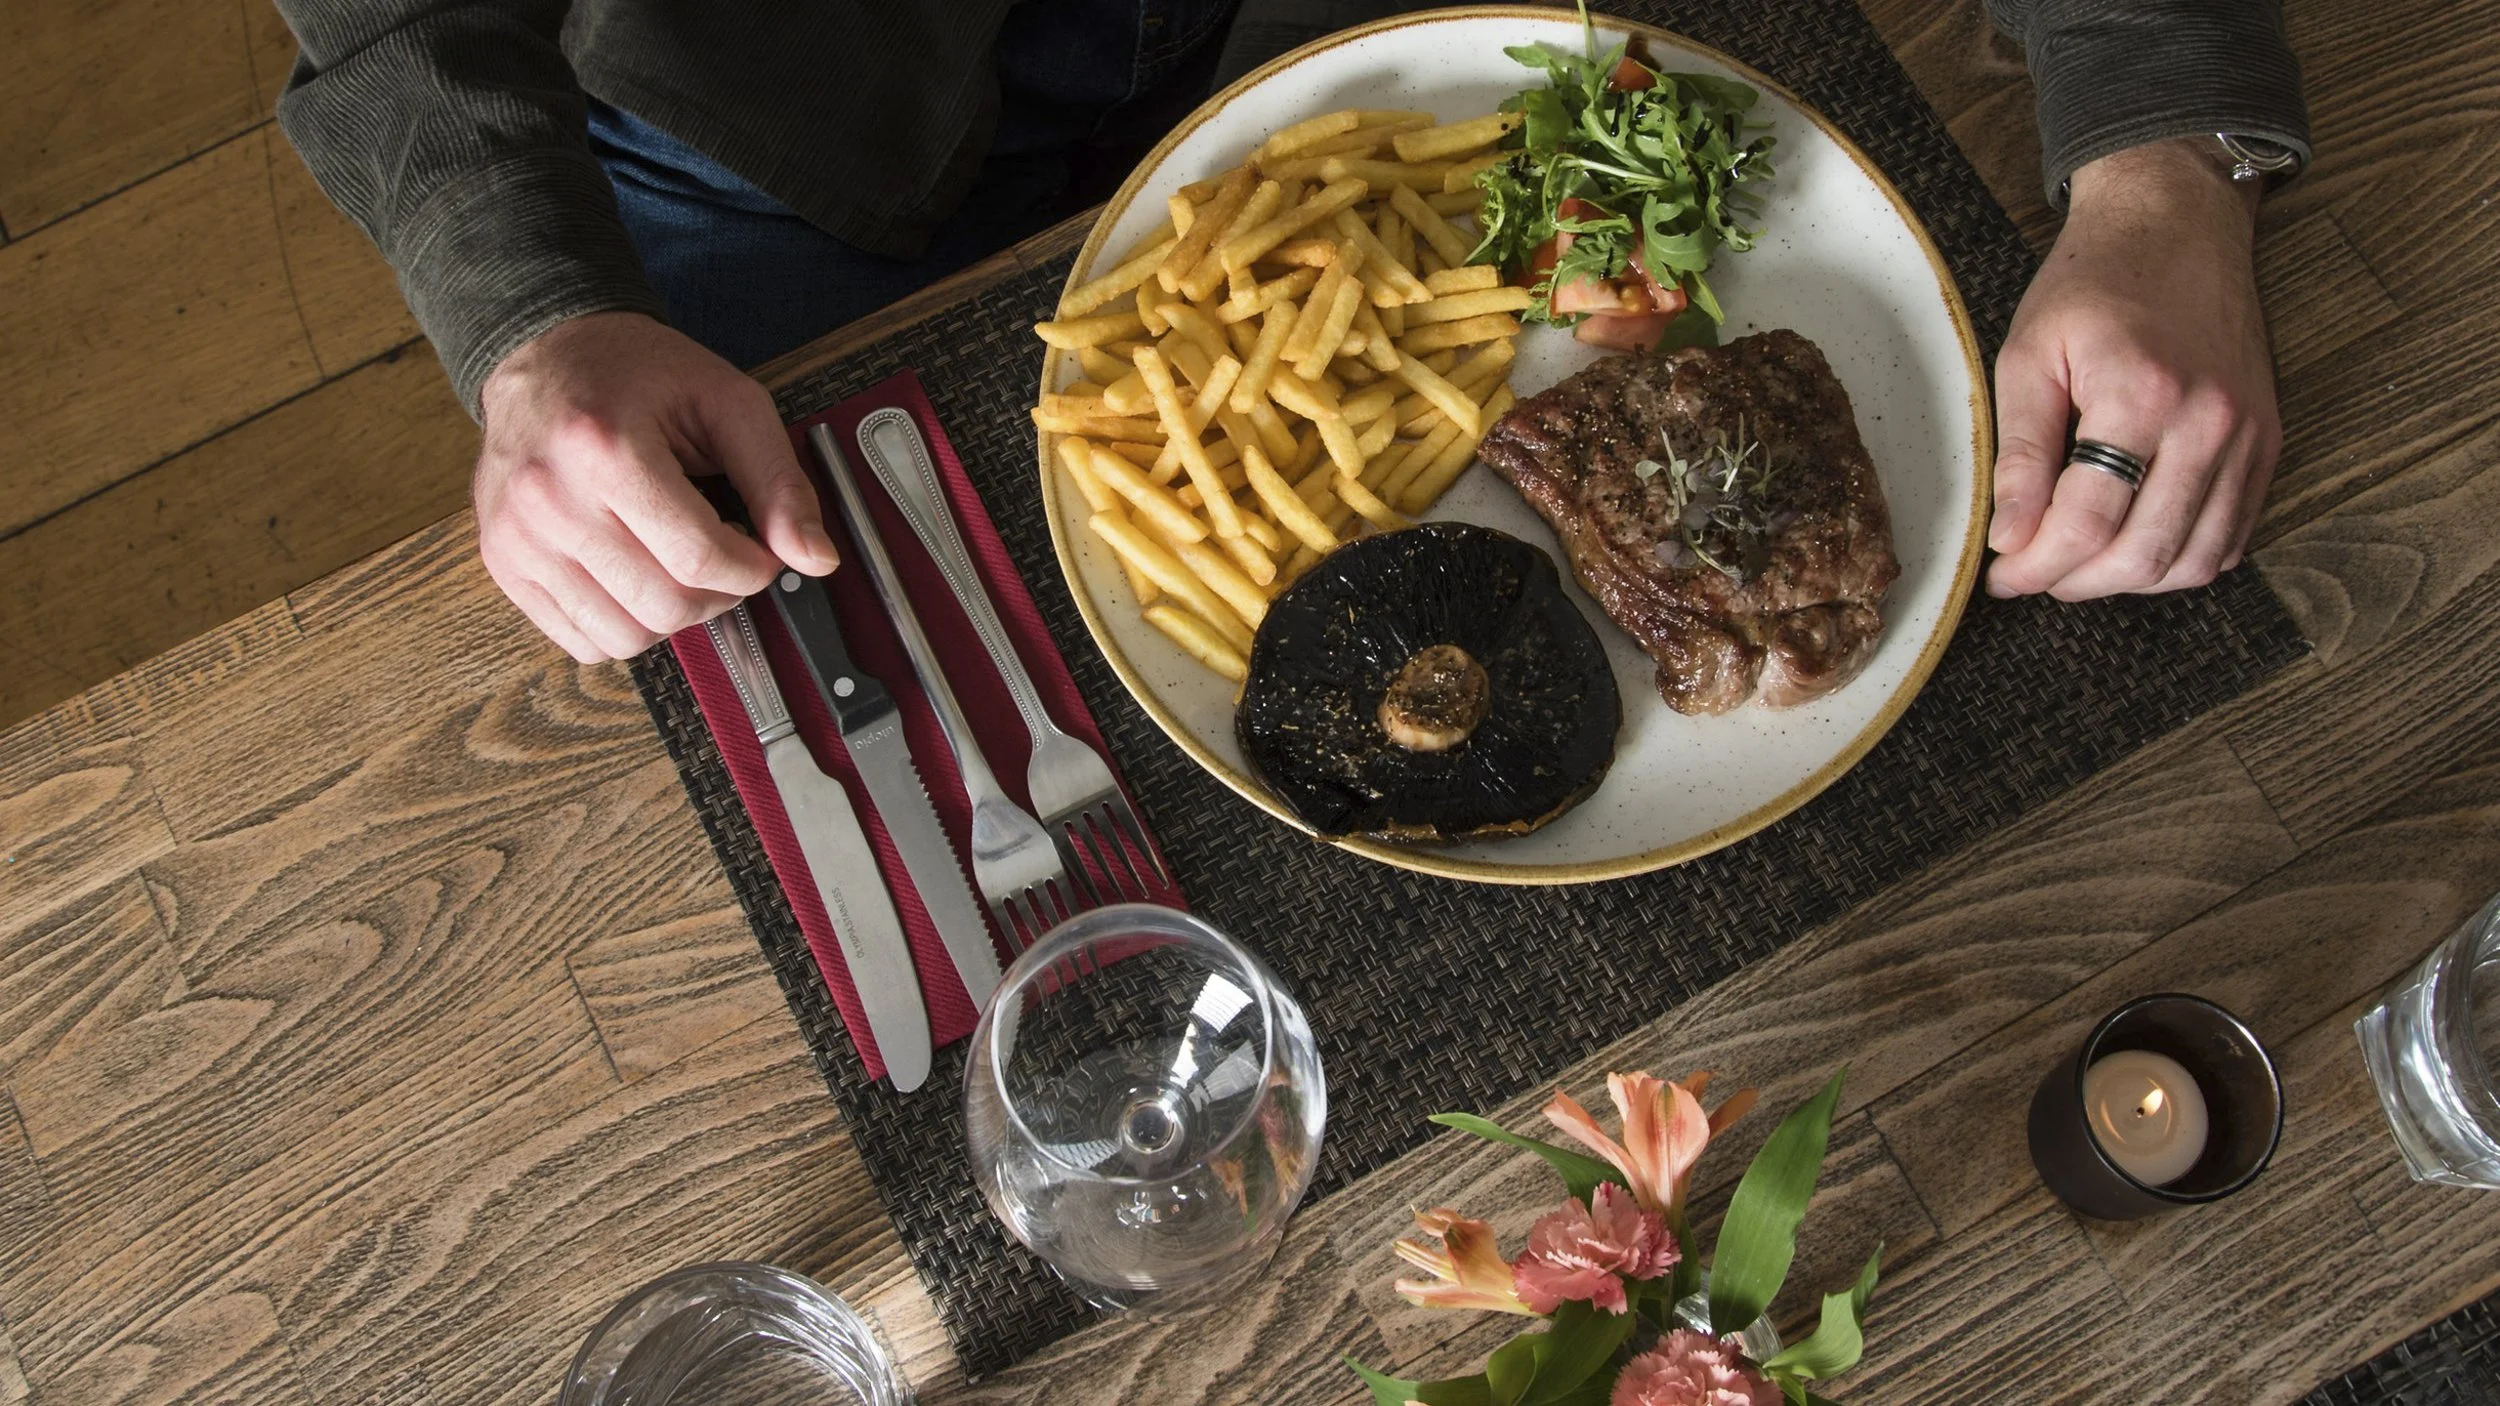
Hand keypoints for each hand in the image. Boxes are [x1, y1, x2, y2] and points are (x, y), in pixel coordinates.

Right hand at [473, 311, 838, 660]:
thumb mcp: (727, 402)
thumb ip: (778, 481)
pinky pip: (582, 641)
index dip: (752, 568)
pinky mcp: (503, 562)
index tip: (761, 551)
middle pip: (665, 605)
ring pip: (625, 636)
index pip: (700, 559)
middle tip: (724, 556)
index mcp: (605, 449)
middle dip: (719, 595)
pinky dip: (625, 625)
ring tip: (678, 564)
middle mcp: (550, 499)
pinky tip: (636, 577)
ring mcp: (518, 537)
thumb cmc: (637, 373)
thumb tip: (816, 558)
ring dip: (673, 616)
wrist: (546, 354)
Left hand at [1985, 138, 2278, 599]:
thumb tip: (2010, 539)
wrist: (2177, 223)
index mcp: (2140, 395)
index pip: (2088, 522)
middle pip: (2144, 554)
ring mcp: (2247, 434)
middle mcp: (2207, 422)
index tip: (2004, 576)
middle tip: (2035, 574)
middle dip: (2077, 582)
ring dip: (2129, 580)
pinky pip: (2232, 535)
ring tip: (2080, 562)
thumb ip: (2020, 455)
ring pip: (2195, 559)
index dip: (2037, 565)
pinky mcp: (2267, 439)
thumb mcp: (2029, 357)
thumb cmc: (2096, 282)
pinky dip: (2181, 559)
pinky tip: (2134, 543)